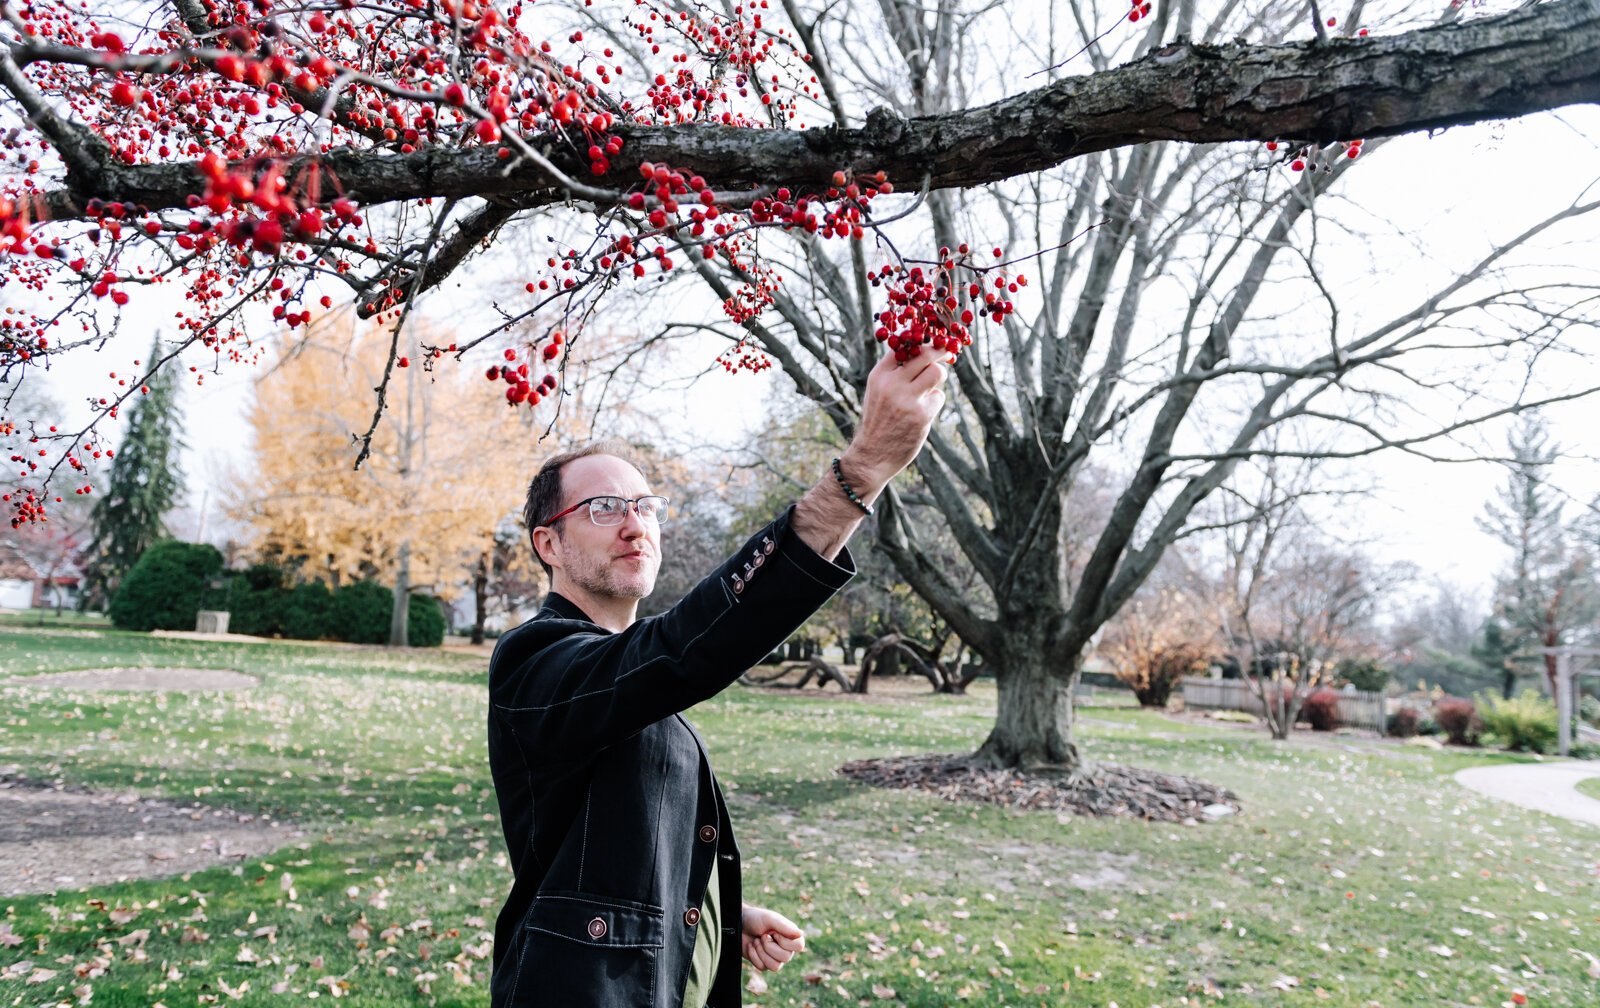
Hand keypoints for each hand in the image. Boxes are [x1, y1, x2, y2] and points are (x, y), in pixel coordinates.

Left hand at [740, 904, 804, 972]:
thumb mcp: (770, 919)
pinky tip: (751, 946)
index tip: (774, 933)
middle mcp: (785, 948)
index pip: (799, 946)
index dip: (785, 942)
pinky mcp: (763, 964)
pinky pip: (762, 967)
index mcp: (791, 936)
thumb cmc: (756, 918)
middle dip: (769, 946)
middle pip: (785, 958)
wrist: (738, 924)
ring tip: (757, 941)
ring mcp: (775, 958)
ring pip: (775, 966)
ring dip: (761, 952)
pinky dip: (754, 955)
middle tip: (762, 936)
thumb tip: (801, 934)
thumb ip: (785, 926)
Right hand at [840, 349, 946, 491]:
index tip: (931, 341)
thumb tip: (921, 353)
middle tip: (949, 351)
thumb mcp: (877, 392)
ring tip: (931, 388)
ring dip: (939, 377)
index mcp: (879, 375)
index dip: (921, 341)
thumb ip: (894, 373)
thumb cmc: (878, 421)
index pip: (903, 345)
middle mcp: (892, 383)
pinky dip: (934, 401)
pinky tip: (922, 412)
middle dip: (941, 351)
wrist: (872, 455)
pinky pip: (939, 397)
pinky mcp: (922, 414)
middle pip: (925, 354)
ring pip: (937, 373)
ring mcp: (908, 399)